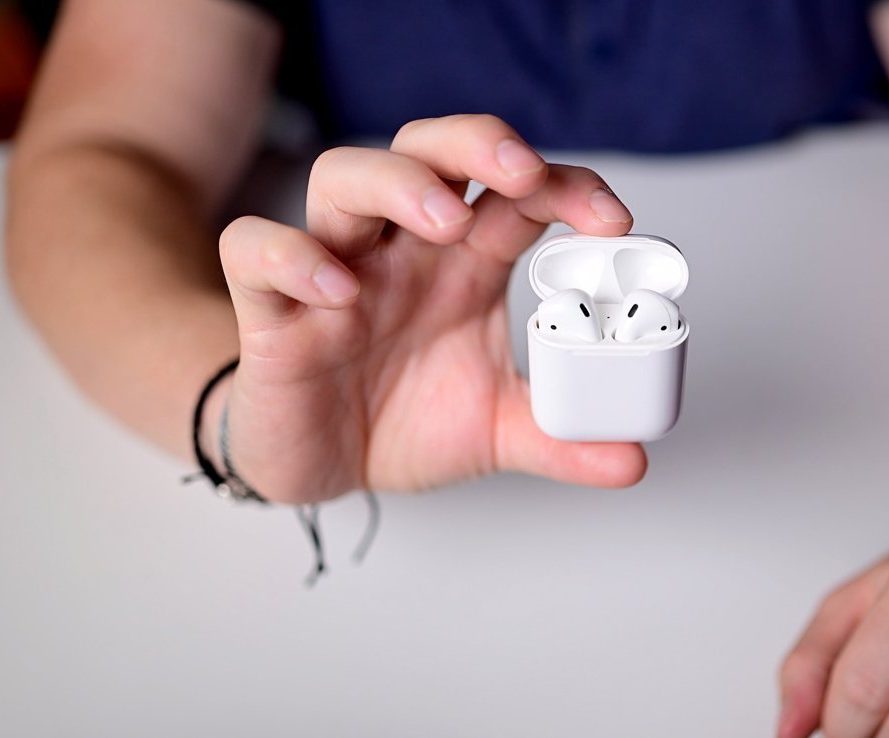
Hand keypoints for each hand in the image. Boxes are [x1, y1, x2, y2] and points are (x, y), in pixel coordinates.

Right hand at [213, 114, 646, 503]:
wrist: (318, 465)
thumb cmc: (400, 423)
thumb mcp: (495, 433)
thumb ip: (560, 437)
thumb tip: (633, 459)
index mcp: (465, 265)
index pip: (517, 192)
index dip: (567, 187)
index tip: (613, 223)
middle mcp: (402, 252)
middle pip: (428, 150)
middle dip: (476, 144)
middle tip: (523, 174)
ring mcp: (335, 269)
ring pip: (344, 176)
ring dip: (398, 184)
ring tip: (446, 224)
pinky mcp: (270, 310)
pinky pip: (255, 249)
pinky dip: (292, 256)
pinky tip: (339, 292)